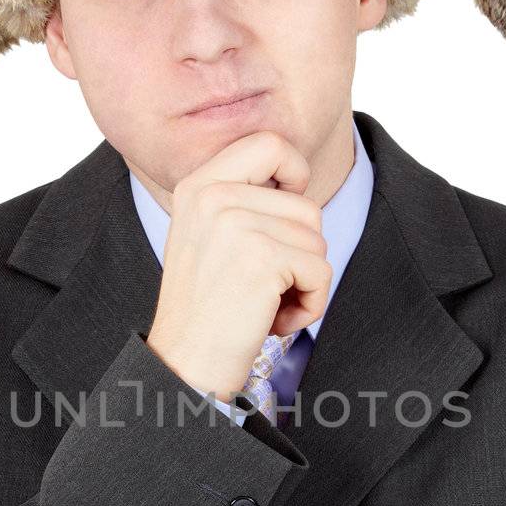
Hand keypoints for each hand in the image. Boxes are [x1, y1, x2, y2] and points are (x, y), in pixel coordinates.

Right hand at [146, 129, 330, 401]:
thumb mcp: (208, 236)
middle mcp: (214, 196)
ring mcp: (236, 224)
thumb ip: (241, 201)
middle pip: (305, 204)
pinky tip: (274, 321)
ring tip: (265, 304)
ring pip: (317, 240)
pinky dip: (310, 304)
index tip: (286, 212)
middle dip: (300, 251)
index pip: (269, 143)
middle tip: (265, 283)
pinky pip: (321, 272)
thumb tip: (296, 182)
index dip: (294, 172)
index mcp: (198, 184)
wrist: (183, 362)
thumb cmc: (205, 308)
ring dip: (304, 281)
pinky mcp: (262, 258)